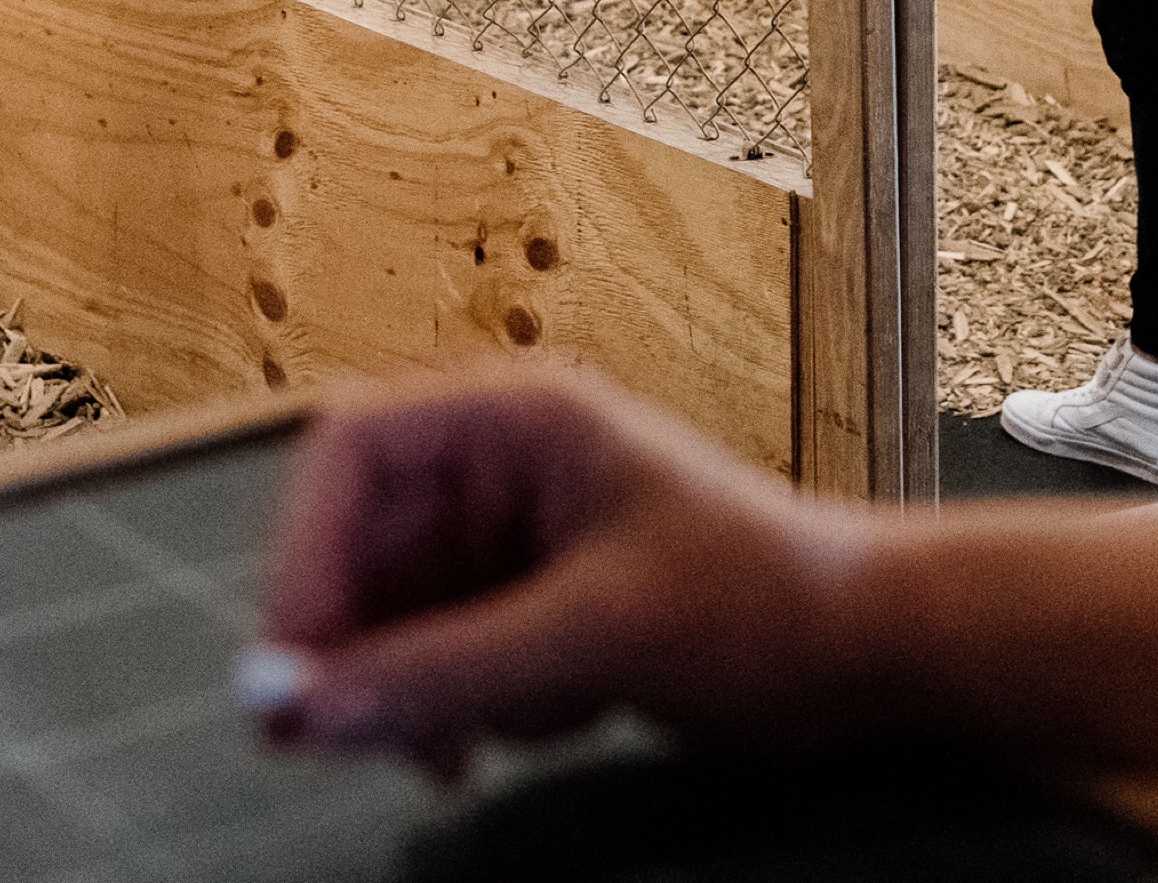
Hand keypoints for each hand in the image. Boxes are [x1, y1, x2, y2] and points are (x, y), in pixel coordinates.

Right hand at [254, 375, 869, 779]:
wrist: (865, 654)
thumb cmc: (764, 597)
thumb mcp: (593, 635)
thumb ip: (442, 672)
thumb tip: (304, 706)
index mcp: (517, 420)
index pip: (352, 452)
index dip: (303, 552)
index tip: (292, 659)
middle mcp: (501, 468)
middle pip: (357, 546)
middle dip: (357, 644)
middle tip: (344, 735)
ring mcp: (512, 540)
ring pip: (391, 616)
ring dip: (415, 689)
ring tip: (475, 737)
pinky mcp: (529, 606)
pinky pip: (440, 658)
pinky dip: (458, 708)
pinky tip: (524, 728)